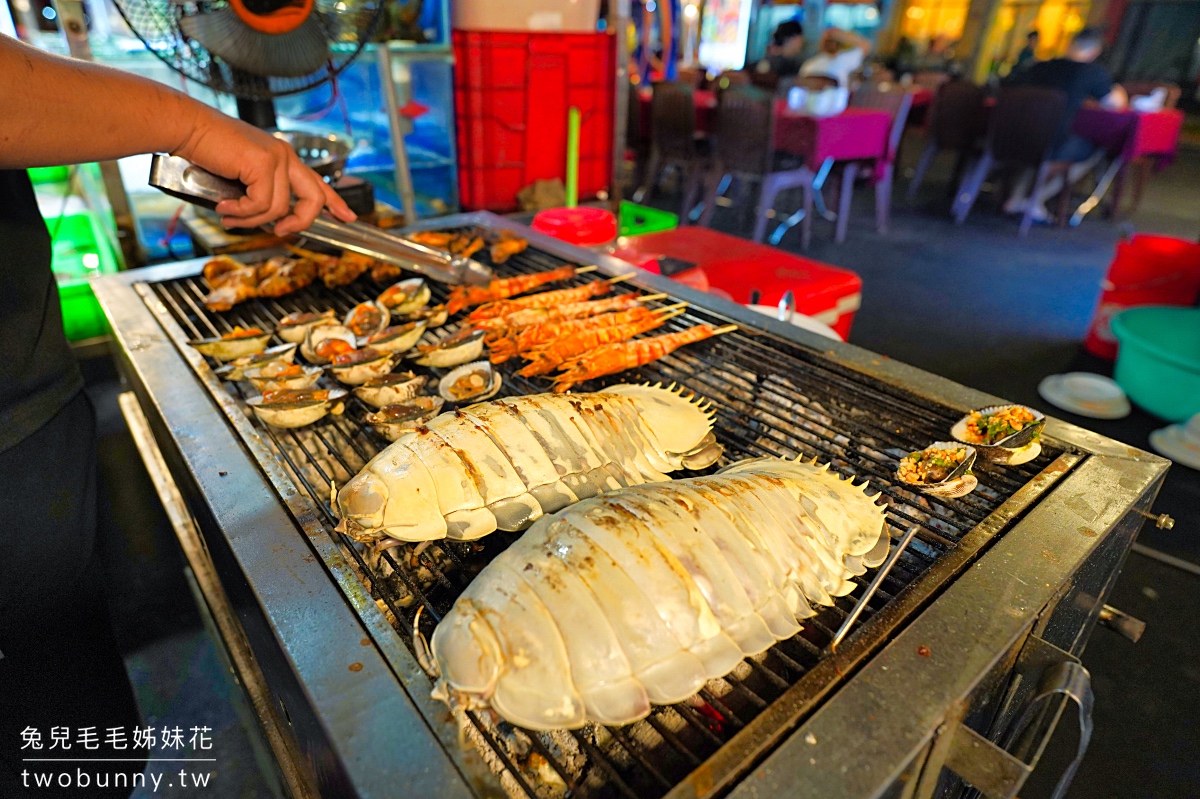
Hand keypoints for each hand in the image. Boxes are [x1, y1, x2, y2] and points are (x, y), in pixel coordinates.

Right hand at [175, 108, 355, 235]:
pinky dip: (242, 212)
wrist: (185, 128)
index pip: (317, 183)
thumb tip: (268, 222)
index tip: (348, 217)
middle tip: (278, 232)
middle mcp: (285, 155)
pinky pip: (261, 204)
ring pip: (279, 209)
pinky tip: (224, 206)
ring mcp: (276, 158)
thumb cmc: (205, 151)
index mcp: (283, 157)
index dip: (335, 202)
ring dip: (251, 220)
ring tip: (229, 215)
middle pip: (314, 199)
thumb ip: (258, 193)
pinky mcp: (262, 163)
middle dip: (299, 222)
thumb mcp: (240, 176)